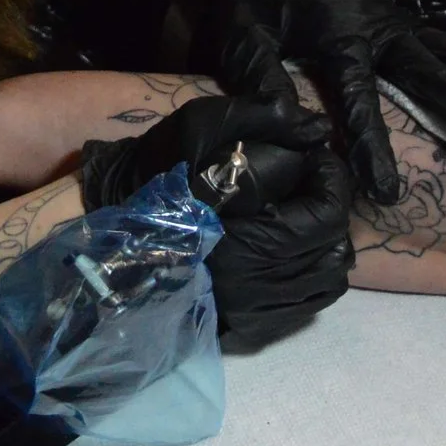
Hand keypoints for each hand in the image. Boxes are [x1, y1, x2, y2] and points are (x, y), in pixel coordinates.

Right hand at [78, 93, 355, 347]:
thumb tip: (317, 126)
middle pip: (335, 247)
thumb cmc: (153, 179)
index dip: (334, 178)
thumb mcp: (198, 129)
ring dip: (328, 245)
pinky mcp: (250, 326)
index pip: (328, 212)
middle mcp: (260, 285)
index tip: (319, 157)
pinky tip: (294, 252)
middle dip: (332, 208)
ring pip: (328, 281)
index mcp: (252, 239)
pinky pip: (307, 306)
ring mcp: (256, 311)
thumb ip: (261, 119)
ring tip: (307, 218)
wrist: (110, 240)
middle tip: (315, 183)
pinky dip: (313, 276)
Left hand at [191, 0, 445, 202]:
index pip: (358, 97)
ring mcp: (392, 21)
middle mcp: (376, 25)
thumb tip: (294, 127)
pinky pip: (443, 44)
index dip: (371, 146)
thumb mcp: (240, 38)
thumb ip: (262, 80)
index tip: (388, 191)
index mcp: (337, 32)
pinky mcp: (396, 23)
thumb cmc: (246, 1)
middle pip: (428, 69)